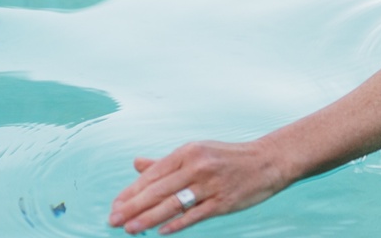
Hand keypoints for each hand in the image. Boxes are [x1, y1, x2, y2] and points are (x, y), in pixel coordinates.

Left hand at [108, 139, 289, 234]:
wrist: (267, 161)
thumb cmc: (227, 158)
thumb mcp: (196, 152)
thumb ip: (165, 162)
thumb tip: (137, 164)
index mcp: (187, 152)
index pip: (153, 174)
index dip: (132, 191)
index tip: (115, 205)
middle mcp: (197, 166)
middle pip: (159, 190)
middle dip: (133, 206)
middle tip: (113, 220)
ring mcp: (210, 184)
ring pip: (173, 204)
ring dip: (149, 217)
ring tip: (130, 228)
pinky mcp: (223, 201)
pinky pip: (196, 214)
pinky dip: (178, 223)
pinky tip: (161, 232)